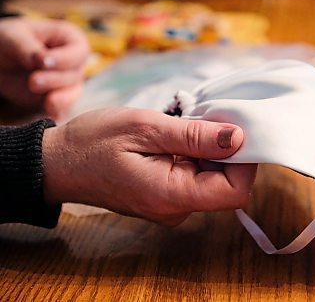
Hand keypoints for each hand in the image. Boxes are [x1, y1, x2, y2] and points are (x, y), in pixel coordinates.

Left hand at [0, 17, 88, 118]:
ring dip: (58, 97)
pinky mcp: (60, 100)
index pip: (80, 51)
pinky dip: (58, 111)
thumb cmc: (8, 42)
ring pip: (73, 93)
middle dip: (55, 79)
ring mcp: (69, 82)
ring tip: (42, 98)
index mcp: (70, 39)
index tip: (42, 62)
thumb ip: (29, 48)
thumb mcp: (14, 38)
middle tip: (33, 81)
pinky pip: (65, 108)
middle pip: (76, 74)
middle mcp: (74, 62)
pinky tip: (49, 111)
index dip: (65, 59)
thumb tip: (43, 60)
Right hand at [42, 108, 256, 225]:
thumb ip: (194, 136)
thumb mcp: (145, 128)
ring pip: (212, 178)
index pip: (234, 191)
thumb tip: (238, 139)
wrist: (58, 162)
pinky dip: (194, 154)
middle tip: (202, 118)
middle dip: (225, 149)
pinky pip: (194, 177)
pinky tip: (174, 137)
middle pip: (226, 184)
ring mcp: (171, 205)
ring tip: (180, 126)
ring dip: (207, 149)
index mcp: (171, 196)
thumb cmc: (93, 142)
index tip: (232, 128)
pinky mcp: (166, 196)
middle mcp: (176, 209)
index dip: (244, 161)